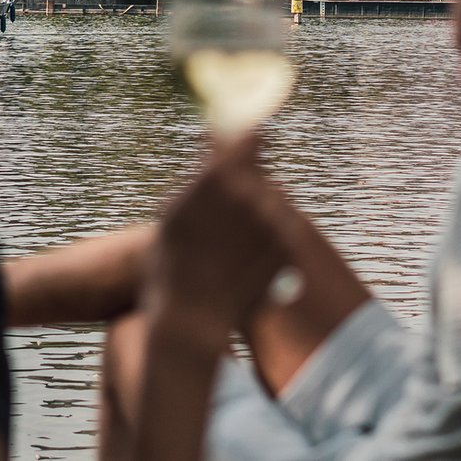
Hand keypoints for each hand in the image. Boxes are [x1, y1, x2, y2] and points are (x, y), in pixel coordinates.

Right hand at [144, 137, 287, 350]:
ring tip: (232, 243)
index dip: (247, 138)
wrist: (192, 323)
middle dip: (245, 182)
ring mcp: (274, 221)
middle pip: (259, 172)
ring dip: (258, 210)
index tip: (244, 140)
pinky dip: (269, 237)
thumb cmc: (171, 265)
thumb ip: (199, 172)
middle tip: (224, 211)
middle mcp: (252, 194)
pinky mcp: (289, 246)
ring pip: (272, 199)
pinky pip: (283, 227)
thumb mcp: (172, 212)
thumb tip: (217, 137)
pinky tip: (245, 259)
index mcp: (220, 178)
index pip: (250, 136)